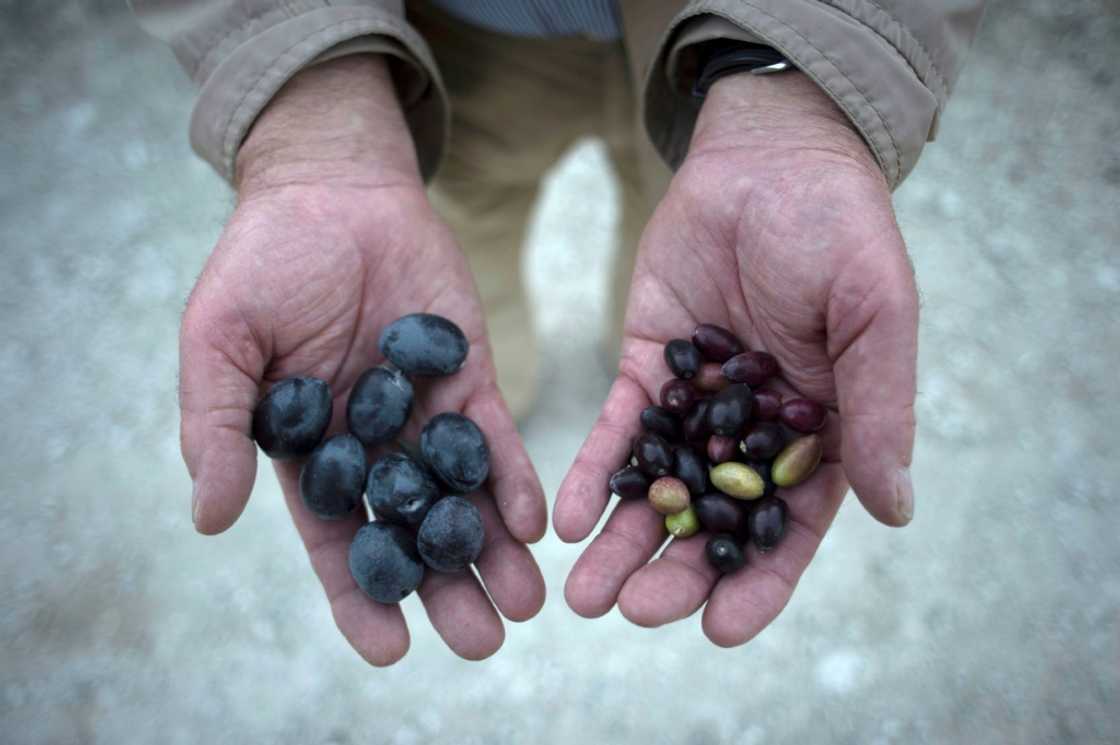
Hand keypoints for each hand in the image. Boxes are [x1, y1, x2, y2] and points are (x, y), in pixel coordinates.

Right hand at [181, 57, 545, 663]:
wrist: (333, 189)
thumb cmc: (262, 263)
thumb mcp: (220, 343)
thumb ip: (216, 426)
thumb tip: (208, 519)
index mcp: (310, 452)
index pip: (335, 541)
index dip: (360, 596)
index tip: (391, 649)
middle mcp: (373, 446)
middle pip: (412, 533)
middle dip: (446, 588)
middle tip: (484, 641)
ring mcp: (424, 415)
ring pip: (461, 498)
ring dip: (492, 550)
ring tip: (527, 604)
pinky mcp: (468, 376)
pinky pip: (494, 437)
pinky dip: (511, 478)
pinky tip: (529, 521)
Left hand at [554, 71, 917, 645]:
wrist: (767, 157)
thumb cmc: (841, 230)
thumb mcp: (875, 317)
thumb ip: (878, 410)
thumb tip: (895, 509)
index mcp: (821, 432)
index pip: (789, 525)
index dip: (760, 581)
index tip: (721, 628)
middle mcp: (755, 432)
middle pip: (712, 520)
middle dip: (674, 572)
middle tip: (631, 612)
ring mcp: (697, 404)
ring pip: (657, 488)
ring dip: (621, 541)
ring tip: (582, 594)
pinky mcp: (648, 367)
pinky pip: (618, 430)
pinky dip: (593, 473)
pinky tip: (565, 518)